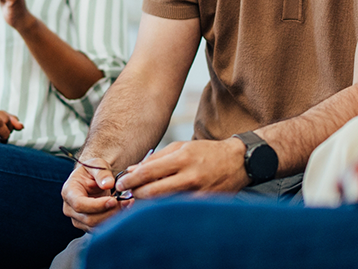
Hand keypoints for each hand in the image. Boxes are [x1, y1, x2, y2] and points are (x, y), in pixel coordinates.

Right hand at [61, 160, 122, 230]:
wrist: (92, 179)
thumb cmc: (92, 171)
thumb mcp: (96, 164)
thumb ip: (102, 173)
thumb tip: (108, 184)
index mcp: (69, 192)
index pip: (79, 204)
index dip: (97, 205)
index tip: (113, 200)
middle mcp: (70, 208)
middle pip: (89, 219)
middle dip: (109, 212)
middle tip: (125, 202)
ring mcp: (78, 219)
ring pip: (96, 227)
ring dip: (113, 218)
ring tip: (127, 204)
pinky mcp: (87, 226)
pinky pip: (100, 229)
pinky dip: (114, 222)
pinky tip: (123, 210)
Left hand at [113, 139, 248, 198]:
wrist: (237, 162)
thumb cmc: (205, 152)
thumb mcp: (180, 147)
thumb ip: (155, 159)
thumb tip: (131, 170)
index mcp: (182, 159)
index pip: (147, 173)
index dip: (129, 180)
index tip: (120, 183)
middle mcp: (189, 177)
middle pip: (151, 192)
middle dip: (134, 194)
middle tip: (126, 193)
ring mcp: (197, 193)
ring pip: (162, 204)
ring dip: (146, 203)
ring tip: (139, 199)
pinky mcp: (203, 204)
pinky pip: (176, 209)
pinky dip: (163, 207)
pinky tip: (157, 204)